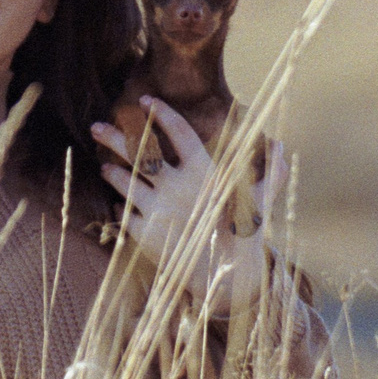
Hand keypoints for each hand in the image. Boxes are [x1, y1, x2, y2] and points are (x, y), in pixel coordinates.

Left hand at [91, 100, 258, 305]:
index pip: (178, 132)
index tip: (145, 101)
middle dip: (115, 136)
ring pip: (124, 181)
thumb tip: (281, 146)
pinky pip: (124, 212)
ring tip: (106, 165)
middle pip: (139, 153)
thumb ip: (271, 171)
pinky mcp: (145, 233)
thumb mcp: (262, 200)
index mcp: (204, 172)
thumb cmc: (245, 234)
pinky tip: (118, 202)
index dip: (161, 113)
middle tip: (96, 126)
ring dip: (112, 171)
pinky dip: (119, 206)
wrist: (226, 278)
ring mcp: (158, 209)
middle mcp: (177, 187)